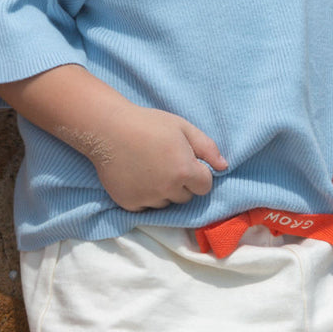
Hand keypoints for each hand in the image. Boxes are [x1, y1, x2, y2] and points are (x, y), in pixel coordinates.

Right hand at [88, 101, 227, 211]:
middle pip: (186, 196)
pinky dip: (144, 196)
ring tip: (149, 169)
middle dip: (181, 183)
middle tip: (165, 162)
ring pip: (166, 203)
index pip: (205, 186)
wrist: (108, 129)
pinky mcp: (130, 204)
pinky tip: (137, 177)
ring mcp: (148, 199)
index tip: (185, 161)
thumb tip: (224, 167)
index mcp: (185, 171)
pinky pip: (146, 207)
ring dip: (164, 191)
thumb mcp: (182, 127)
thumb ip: (207, 147)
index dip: (197, 173)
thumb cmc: (148, 124)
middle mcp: (168, 189)